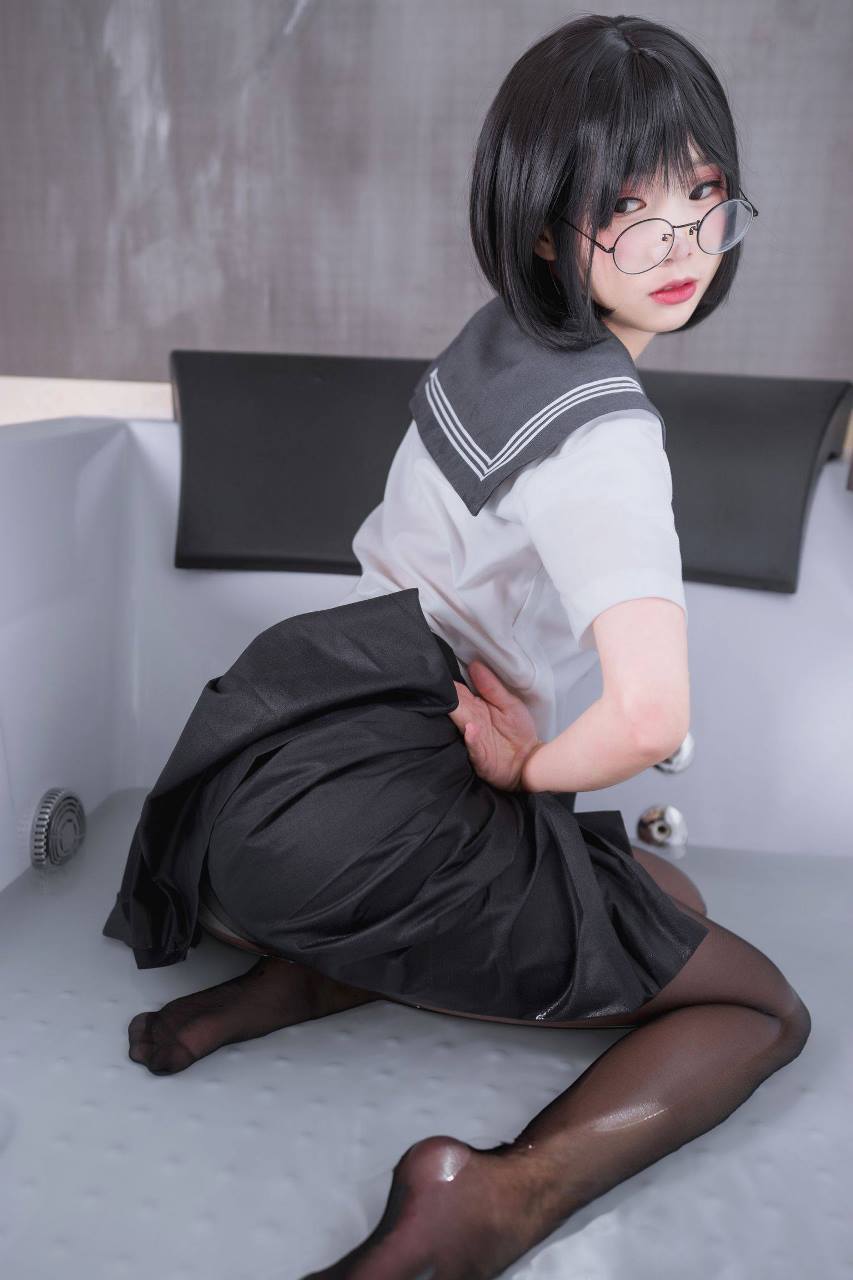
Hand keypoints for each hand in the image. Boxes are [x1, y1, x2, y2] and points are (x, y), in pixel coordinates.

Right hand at [448, 659, 542, 791]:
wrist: (529, 761)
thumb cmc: (518, 731)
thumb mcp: (508, 703)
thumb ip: (491, 686)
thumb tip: (474, 664)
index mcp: (475, 708)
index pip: (458, 693)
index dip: (448, 684)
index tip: (436, 673)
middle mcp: (470, 722)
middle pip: (456, 708)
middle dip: (446, 699)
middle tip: (435, 687)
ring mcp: (474, 740)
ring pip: (461, 725)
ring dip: (456, 716)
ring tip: (450, 705)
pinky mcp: (481, 758)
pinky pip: (475, 747)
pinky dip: (472, 739)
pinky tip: (470, 729)